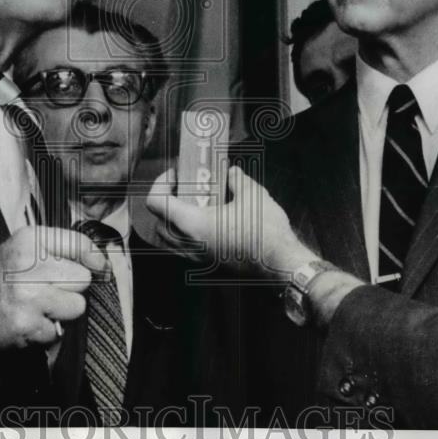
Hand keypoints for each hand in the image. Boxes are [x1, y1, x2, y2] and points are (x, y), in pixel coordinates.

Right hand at [0, 226, 106, 349]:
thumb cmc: (5, 274)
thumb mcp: (27, 245)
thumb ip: (64, 246)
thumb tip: (101, 263)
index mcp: (30, 240)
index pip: (79, 243)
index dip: (94, 257)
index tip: (99, 266)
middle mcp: (28, 265)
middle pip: (82, 279)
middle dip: (70, 287)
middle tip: (48, 288)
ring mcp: (28, 296)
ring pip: (77, 306)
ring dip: (63, 311)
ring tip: (40, 305)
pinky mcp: (27, 325)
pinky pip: (59, 331)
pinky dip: (47, 330)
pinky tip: (29, 320)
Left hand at [145, 165, 315, 277]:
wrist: (281, 263)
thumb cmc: (264, 230)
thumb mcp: (252, 194)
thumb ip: (236, 179)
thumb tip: (231, 173)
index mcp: (193, 224)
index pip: (156, 204)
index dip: (160, 183)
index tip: (177, 174)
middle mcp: (189, 244)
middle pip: (159, 222)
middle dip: (167, 201)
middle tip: (184, 186)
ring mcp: (198, 258)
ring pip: (170, 239)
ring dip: (174, 219)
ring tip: (194, 204)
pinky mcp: (208, 265)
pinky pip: (184, 249)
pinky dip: (186, 234)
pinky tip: (208, 221)